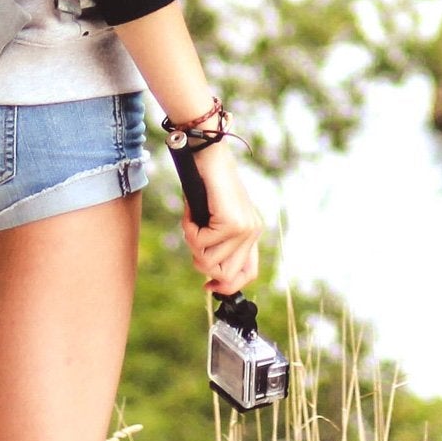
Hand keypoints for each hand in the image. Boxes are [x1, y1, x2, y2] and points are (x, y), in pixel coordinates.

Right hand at [179, 143, 261, 295]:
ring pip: (208, 261)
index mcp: (251, 233)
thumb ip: (218, 244)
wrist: (209, 154)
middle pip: (224, 275)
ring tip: (193, 219)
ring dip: (192, 242)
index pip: (248, 274)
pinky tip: (192, 211)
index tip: (208, 286)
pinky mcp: (231, 222)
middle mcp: (252, 233)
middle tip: (194, 236)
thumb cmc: (207, 183)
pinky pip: (200, 242)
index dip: (226, 286)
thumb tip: (210, 278)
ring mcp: (244, 229)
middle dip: (201, 261)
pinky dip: (189, 229)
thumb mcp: (215, 218)